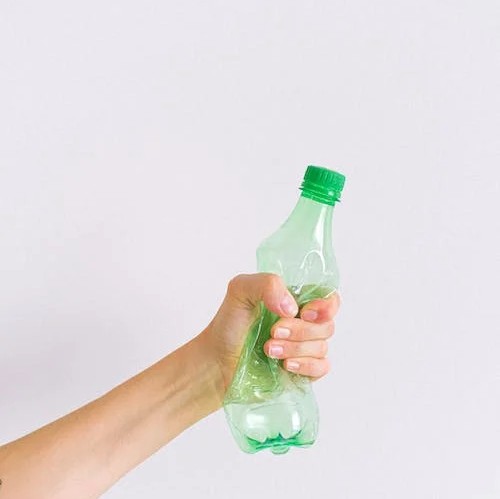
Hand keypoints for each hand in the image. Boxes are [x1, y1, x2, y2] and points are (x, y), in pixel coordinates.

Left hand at [200, 273, 339, 399]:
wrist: (216, 361)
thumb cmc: (229, 324)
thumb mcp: (240, 290)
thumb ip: (267, 284)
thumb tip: (293, 308)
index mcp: (295, 300)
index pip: (328, 298)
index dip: (325, 305)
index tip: (305, 312)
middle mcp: (304, 323)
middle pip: (326, 324)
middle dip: (300, 330)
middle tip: (273, 332)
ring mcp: (304, 347)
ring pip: (322, 347)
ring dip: (295, 348)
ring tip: (269, 350)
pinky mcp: (303, 371)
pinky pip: (321, 368)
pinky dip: (305, 366)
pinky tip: (285, 366)